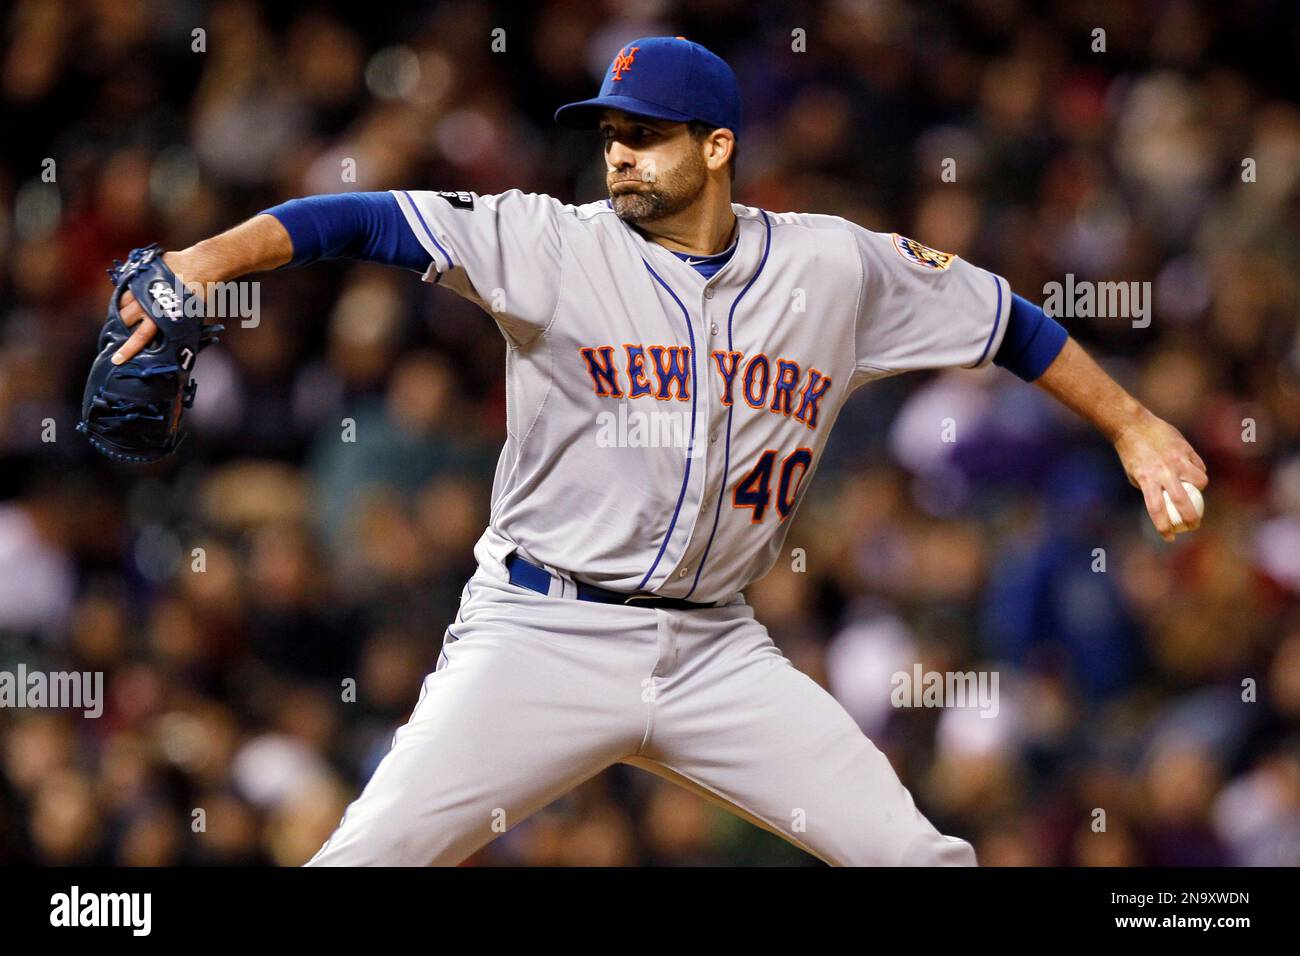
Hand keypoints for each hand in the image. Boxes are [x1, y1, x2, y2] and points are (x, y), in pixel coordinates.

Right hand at [111, 250, 201, 364]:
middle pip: (124, 321)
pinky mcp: (139, 276)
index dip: (127, 350)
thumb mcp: (189, 317)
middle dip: (119, 331)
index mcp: (160, 317)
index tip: (116, 359)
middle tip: (114, 338)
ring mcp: (140, 288)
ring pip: (122, 305)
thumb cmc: (200, 295)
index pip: (139, 338)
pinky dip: (125, 298)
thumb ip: (174, 328)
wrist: (202, 266)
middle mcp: (146, 304)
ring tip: (120, 321)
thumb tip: (167, 341)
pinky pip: (126, 290)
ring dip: (120, 314)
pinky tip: (126, 303)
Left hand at [1112, 410, 1207, 541]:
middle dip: (1191, 518)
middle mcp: (1164, 471)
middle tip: (1193, 526)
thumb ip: (1152, 488)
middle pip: (1183, 501)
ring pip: (1200, 481)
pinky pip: (1199, 466)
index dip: (1164, 527)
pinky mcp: (1186, 449)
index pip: (1157, 509)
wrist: (1133, 425)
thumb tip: (1167, 505)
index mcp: (1147, 479)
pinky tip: (1192, 473)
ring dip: (1199, 489)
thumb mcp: (1135, 475)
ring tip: (1193, 490)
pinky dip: (1198, 472)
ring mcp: (1177, 459)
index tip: (1169, 537)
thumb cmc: (1132, 454)